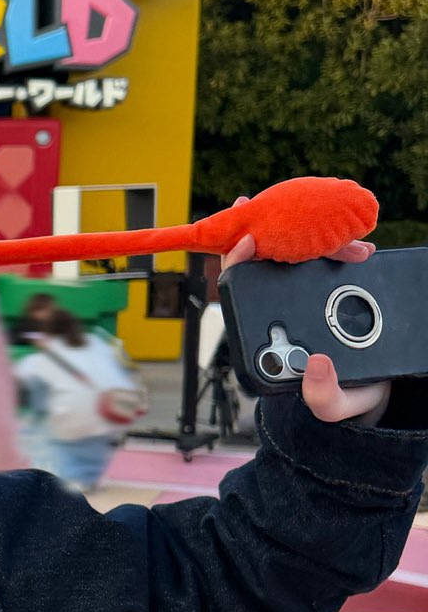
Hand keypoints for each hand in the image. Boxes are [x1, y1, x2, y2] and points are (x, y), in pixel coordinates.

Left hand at [221, 196, 387, 424]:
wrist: (373, 386)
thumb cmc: (343, 394)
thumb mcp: (333, 405)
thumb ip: (322, 397)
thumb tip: (317, 365)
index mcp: (268, 336)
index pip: (240, 293)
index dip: (237, 264)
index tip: (246, 240)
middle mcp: (278, 311)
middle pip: (261, 265)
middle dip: (261, 233)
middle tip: (262, 206)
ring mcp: (300, 295)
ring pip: (292, 256)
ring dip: (302, 234)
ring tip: (313, 214)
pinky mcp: (325, 286)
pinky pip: (323, 259)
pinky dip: (335, 245)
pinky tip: (347, 237)